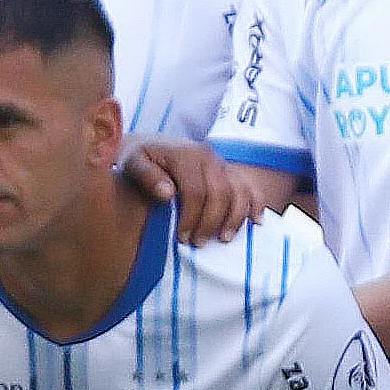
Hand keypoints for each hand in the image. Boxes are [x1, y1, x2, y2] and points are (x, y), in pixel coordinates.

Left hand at [120, 135, 255, 243]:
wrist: (152, 146)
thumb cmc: (140, 161)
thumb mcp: (133, 164)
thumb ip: (146, 177)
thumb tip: (168, 194)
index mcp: (185, 154)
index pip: (196, 191)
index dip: (191, 218)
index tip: (182, 238)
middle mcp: (208, 156)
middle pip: (220, 194)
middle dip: (210, 222)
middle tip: (198, 243)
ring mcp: (222, 163)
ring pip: (239, 191)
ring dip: (234, 218)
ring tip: (224, 239)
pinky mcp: (230, 170)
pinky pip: (249, 187)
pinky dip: (256, 204)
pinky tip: (256, 223)